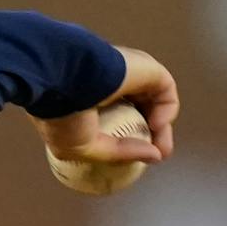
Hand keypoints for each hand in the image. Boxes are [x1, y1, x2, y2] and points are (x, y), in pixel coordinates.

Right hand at [29, 46, 178, 165]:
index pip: (118, 118)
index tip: (140, 159)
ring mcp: (128, 74)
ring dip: (162, 126)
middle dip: (152, 134)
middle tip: (157, 154)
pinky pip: (164, 89)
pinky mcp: (144, 66)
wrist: (60, 82)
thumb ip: (118, 153)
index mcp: (88, 100)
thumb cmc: (63, 116)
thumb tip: (154, 156)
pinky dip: (167, 110)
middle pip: (139, 110)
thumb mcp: (84, 147)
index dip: (132, 139)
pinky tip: (157, 125)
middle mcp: (110, 84)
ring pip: (154, 101)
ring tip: (161, 147)